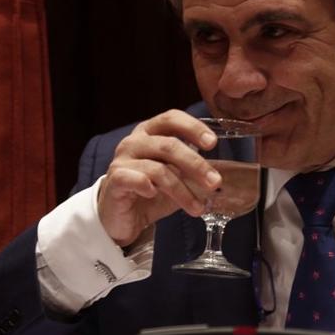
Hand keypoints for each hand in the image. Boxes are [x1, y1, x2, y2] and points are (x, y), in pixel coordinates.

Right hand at [97, 110, 220, 245]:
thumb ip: (191, 169)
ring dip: (182, 191)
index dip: (193, 127)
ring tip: (197, 208)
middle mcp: (134, 142)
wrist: (119, 216)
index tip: (212, 143)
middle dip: (196, 165)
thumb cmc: (149, 191)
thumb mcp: (174, 176)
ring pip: (158, 170)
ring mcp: (122, 160)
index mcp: (149, 133)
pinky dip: (148, 186)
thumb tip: (219, 173)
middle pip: (169, 145)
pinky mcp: (115, 181)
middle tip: (215, 183)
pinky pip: (134, 179)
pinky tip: (155, 195)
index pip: (171, 118)